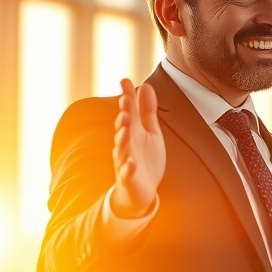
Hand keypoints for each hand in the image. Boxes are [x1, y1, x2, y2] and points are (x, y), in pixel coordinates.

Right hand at [111, 79, 164, 217]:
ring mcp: (125, 162)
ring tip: (125, 126)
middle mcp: (126, 145)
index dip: (127, 98)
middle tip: (125, 101)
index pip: (129, 112)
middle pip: (124, 129)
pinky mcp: (128, 179)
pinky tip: (130, 162)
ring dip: (122, 138)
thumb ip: (147, 111)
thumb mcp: (150, 132)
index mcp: (132, 132)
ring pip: (122, 149)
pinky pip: (126, 174)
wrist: (140, 190)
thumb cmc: (145, 158)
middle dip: (124, 115)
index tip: (125, 81)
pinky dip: (127, 168)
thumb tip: (145, 85)